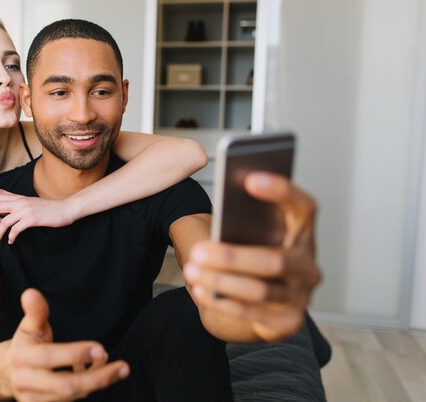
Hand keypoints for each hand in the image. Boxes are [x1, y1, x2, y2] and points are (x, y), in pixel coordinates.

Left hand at [0, 192, 77, 243]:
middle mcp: (19, 201)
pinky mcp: (31, 218)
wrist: (65, 209)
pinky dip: (12, 236)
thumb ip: (19, 207)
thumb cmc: (49, 209)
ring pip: (4, 219)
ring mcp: (25, 209)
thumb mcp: (31, 205)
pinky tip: (11, 242)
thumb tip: (8, 213)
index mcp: (18, 198)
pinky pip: (16, 229)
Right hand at [0, 289, 128, 400]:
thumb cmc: (24, 345)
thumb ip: (35, 311)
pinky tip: (97, 373)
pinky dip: (88, 388)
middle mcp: (27, 382)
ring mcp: (34, 401)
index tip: (100, 349)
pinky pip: (71, 401)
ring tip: (113, 367)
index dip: (76, 353)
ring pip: (72, 396)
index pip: (50, 357)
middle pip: (66, 386)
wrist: (3, 374)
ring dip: (97, 382)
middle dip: (97, 378)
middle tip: (122, 368)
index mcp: (22, 357)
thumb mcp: (28, 326)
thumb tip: (31, 293)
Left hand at [183, 172, 321, 341]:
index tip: (249, 178)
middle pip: (276, 260)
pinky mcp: (289, 321)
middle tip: (198, 251)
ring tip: (192, 271)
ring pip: (261, 290)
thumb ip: (239, 222)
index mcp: (301, 233)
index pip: (303, 207)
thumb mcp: (244, 236)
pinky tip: (199, 290)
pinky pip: (253, 313)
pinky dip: (222, 301)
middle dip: (232, 257)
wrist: (255, 304)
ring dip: (222, 281)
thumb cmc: (247, 257)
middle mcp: (308, 264)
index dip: (281, 191)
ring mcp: (301, 295)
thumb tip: (221, 215)